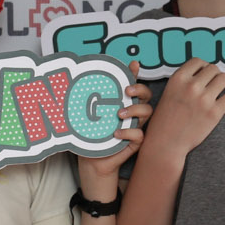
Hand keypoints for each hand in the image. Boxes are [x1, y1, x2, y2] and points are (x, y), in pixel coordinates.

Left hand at [78, 67, 154, 194]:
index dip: (136, 74)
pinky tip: (116, 133)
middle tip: (126, 91)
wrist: (91, 160)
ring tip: (118, 114)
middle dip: (140, 90)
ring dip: (135, 110)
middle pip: (147, 96)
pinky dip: (129, 132)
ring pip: (148, 112)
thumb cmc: (90, 135)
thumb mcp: (88, 114)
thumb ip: (89, 99)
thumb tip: (77, 79)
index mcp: (123, 103)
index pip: (134, 85)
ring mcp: (135, 127)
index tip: (133, 65)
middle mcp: (132, 113)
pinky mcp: (134, 143)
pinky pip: (139, 134)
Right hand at [143, 58, 224, 157]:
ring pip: (224, 78)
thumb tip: (206, 70)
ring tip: (220, 89)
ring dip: (223, 82)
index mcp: (178, 79)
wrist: (166, 143)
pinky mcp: (215, 113)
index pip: (198, 61)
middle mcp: (191, 86)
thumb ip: (184, 80)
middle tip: (212, 83)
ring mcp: (204, 100)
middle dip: (214, 75)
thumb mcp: (169, 91)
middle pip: (213, 69)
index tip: (204, 74)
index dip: (203, 67)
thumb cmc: (166, 118)